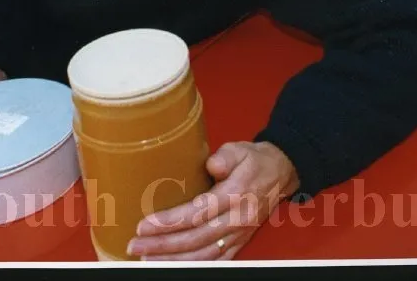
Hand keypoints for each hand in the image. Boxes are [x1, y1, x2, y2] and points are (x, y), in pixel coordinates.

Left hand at [128, 141, 299, 260]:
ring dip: (173, 261)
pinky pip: (216, 261)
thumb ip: (225, 155)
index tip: (144, 226)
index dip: (169, 222)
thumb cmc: (256, 160)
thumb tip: (211, 165)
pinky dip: (194, 267)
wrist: (282, 173)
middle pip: (195, 239)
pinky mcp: (240, 242)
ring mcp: (239, 234)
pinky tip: (173, 266)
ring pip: (203, 256)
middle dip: (162, 245)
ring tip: (146, 259)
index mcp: (236, 194)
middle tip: (134, 246)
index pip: (198, 213)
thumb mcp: (241, 148)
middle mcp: (237, 219)